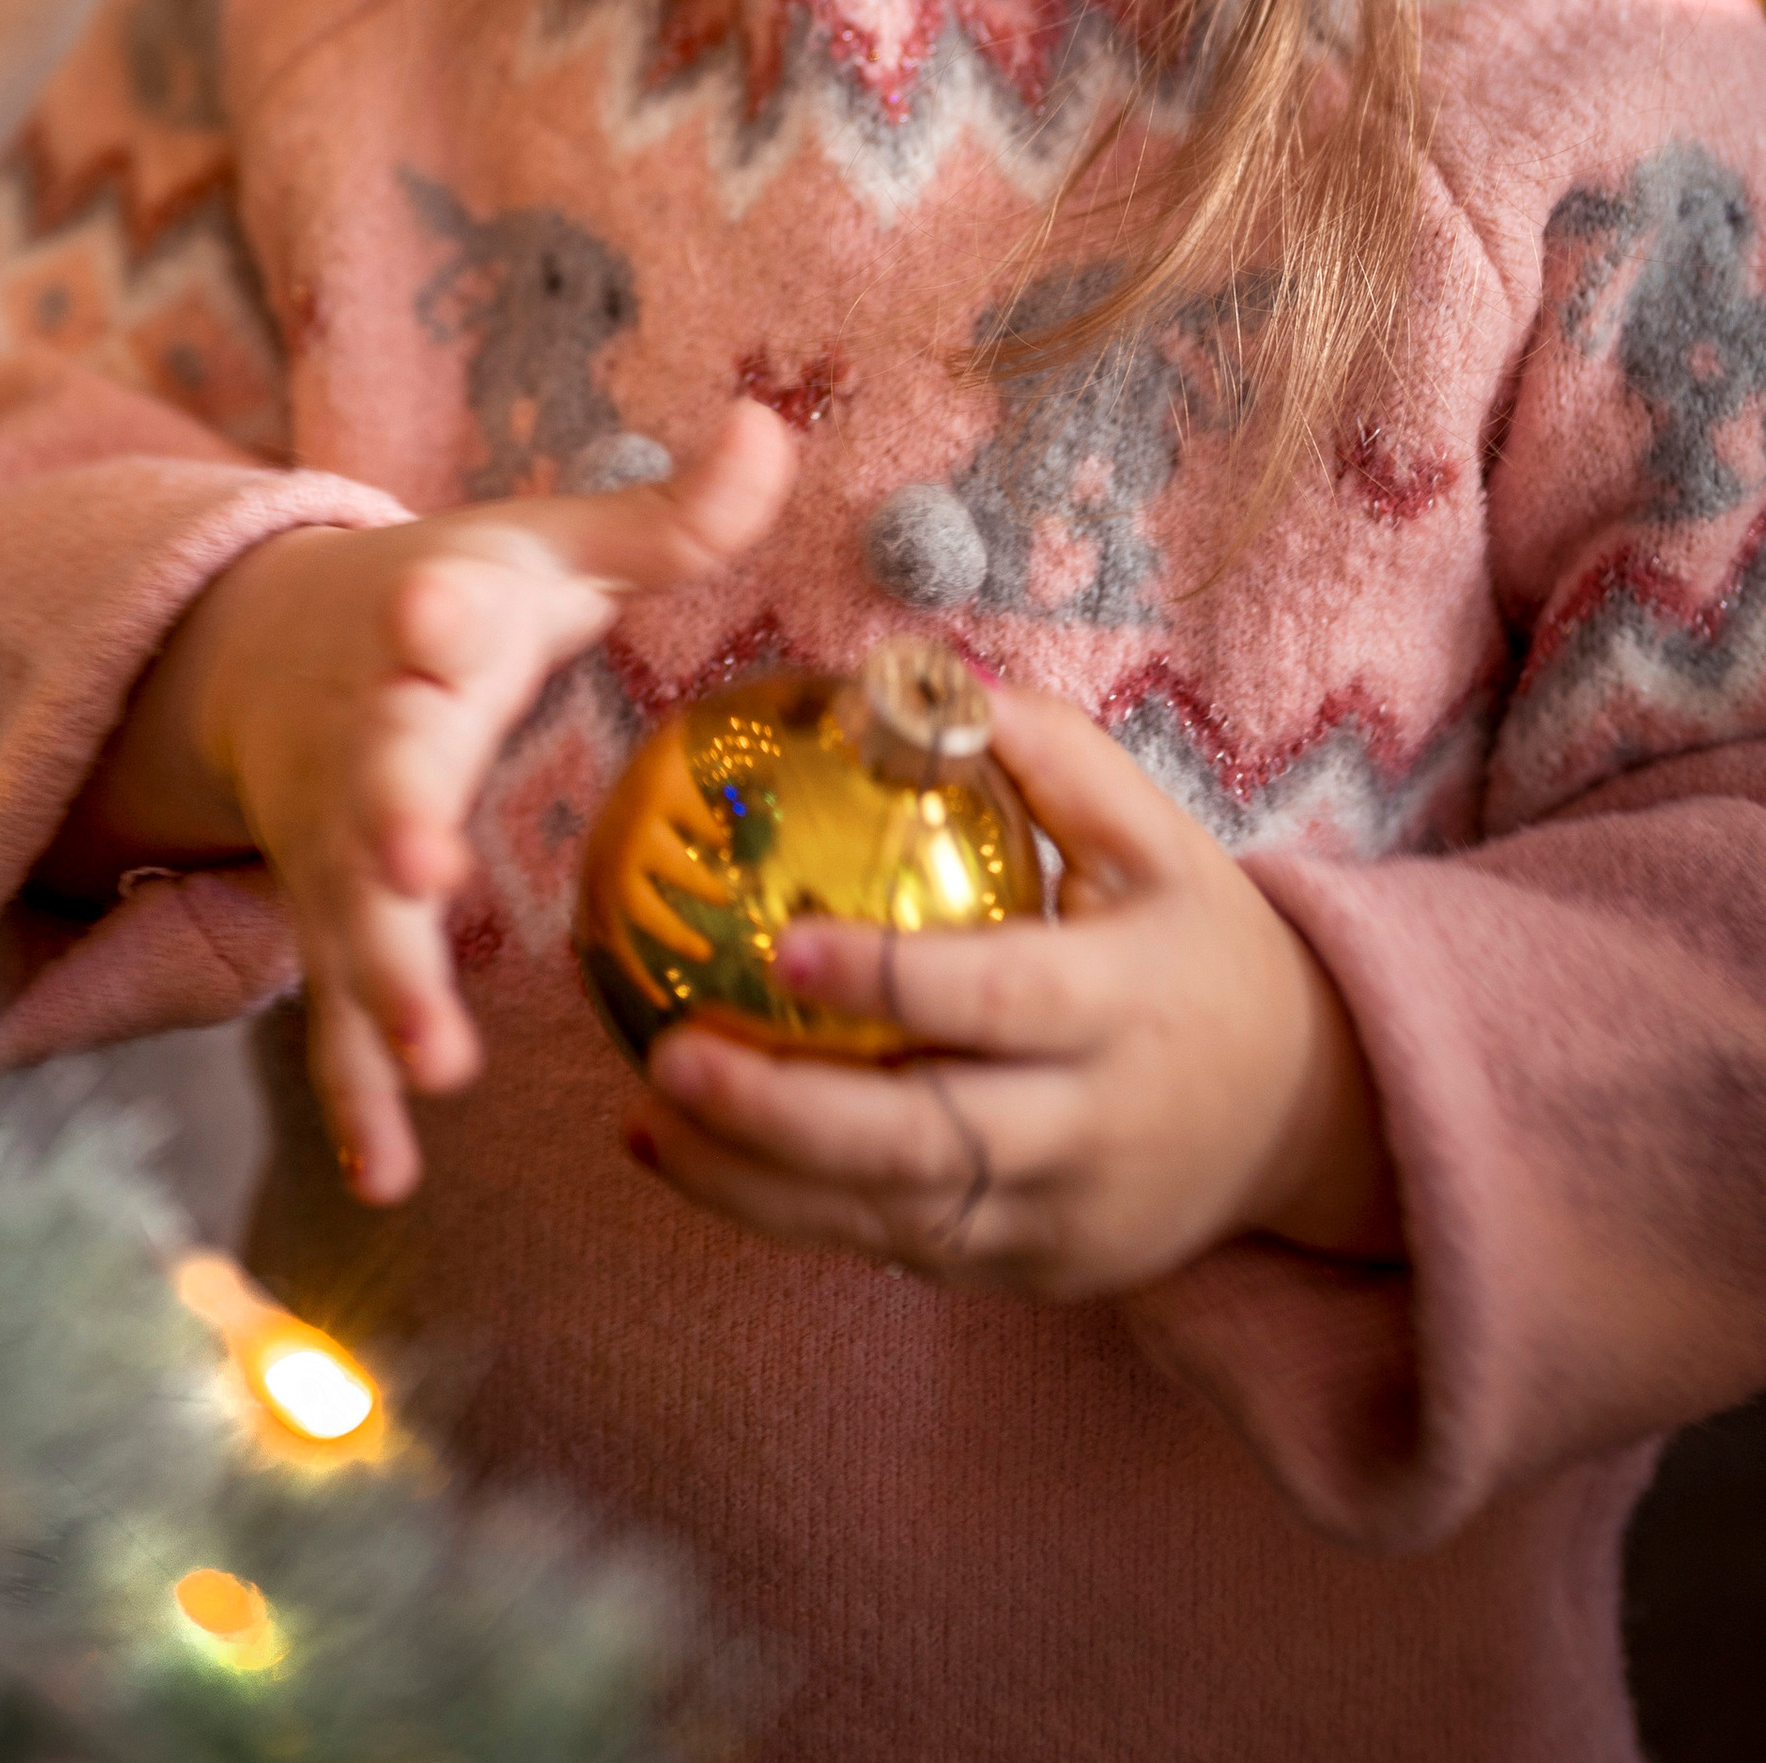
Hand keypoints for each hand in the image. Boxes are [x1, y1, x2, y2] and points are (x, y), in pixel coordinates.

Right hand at [186, 400, 793, 1204]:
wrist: (271, 652)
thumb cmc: (451, 601)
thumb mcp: (545, 548)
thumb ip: (665, 516)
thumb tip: (778, 426)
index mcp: (428, 628)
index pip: (427, 616)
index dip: (432, 618)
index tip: (438, 616)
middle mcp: (367, 739)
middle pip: (374, 782)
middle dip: (393, 819)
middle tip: (420, 861)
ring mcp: (337, 846)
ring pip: (352, 920)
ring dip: (386, 986)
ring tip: (435, 1057)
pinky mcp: (332, 923)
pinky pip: (337, 1018)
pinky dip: (356, 1094)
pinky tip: (391, 1171)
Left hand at [633, 677, 1400, 1295]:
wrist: (1304, 1116)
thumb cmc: (1201, 946)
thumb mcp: (1158, 837)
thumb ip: (1052, 755)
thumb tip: (926, 674)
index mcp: (1123, 1002)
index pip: (1002, 997)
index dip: (894, 980)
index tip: (786, 949)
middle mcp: (1091, 1125)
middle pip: (929, 1142)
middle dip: (787, 1116)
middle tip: (670, 1058)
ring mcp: (1058, 1217)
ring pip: (892, 1218)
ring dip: (755, 1182)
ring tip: (643, 1118)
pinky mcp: (1028, 1272)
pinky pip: (896, 1250)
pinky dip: (787, 1216)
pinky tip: (688, 1162)